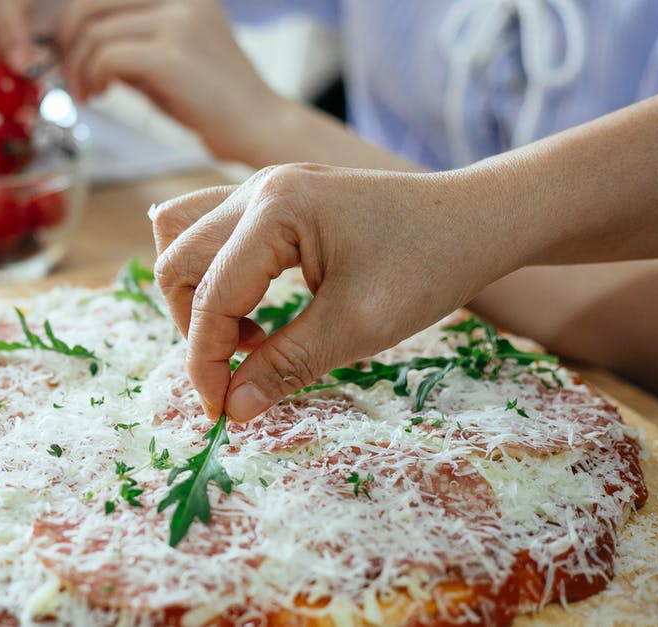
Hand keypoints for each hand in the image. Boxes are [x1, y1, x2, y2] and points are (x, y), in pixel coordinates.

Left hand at [53, 0, 282, 160]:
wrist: (259, 127)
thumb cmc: (212, 101)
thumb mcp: (168, 57)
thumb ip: (131, 41)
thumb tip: (75, 42)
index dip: (75, 21)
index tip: (70, 54)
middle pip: (89, 3)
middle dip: (66, 41)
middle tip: (68, 75)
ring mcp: (179, 23)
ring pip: (94, 33)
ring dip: (78, 68)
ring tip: (87, 94)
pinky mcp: (173, 56)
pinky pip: (107, 57)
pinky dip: (93, 78)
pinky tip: (101, 96)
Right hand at [151, 164, 517, 421]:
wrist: (479, 219)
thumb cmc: (428, 266)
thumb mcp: (358, 326)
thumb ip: (286, 366)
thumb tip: (231, 408)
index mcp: (275, 210)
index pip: (210, 296)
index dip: (206, 363)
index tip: (220, 412)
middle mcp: (257, 187)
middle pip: (178, 261)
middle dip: (195, 329)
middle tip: (237, 374)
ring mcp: (263, 186)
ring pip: (183, 237)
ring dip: (197, 295)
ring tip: (247, 339)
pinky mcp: (274, 198)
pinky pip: (213, 232)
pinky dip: (217, 276)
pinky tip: (260, 311)